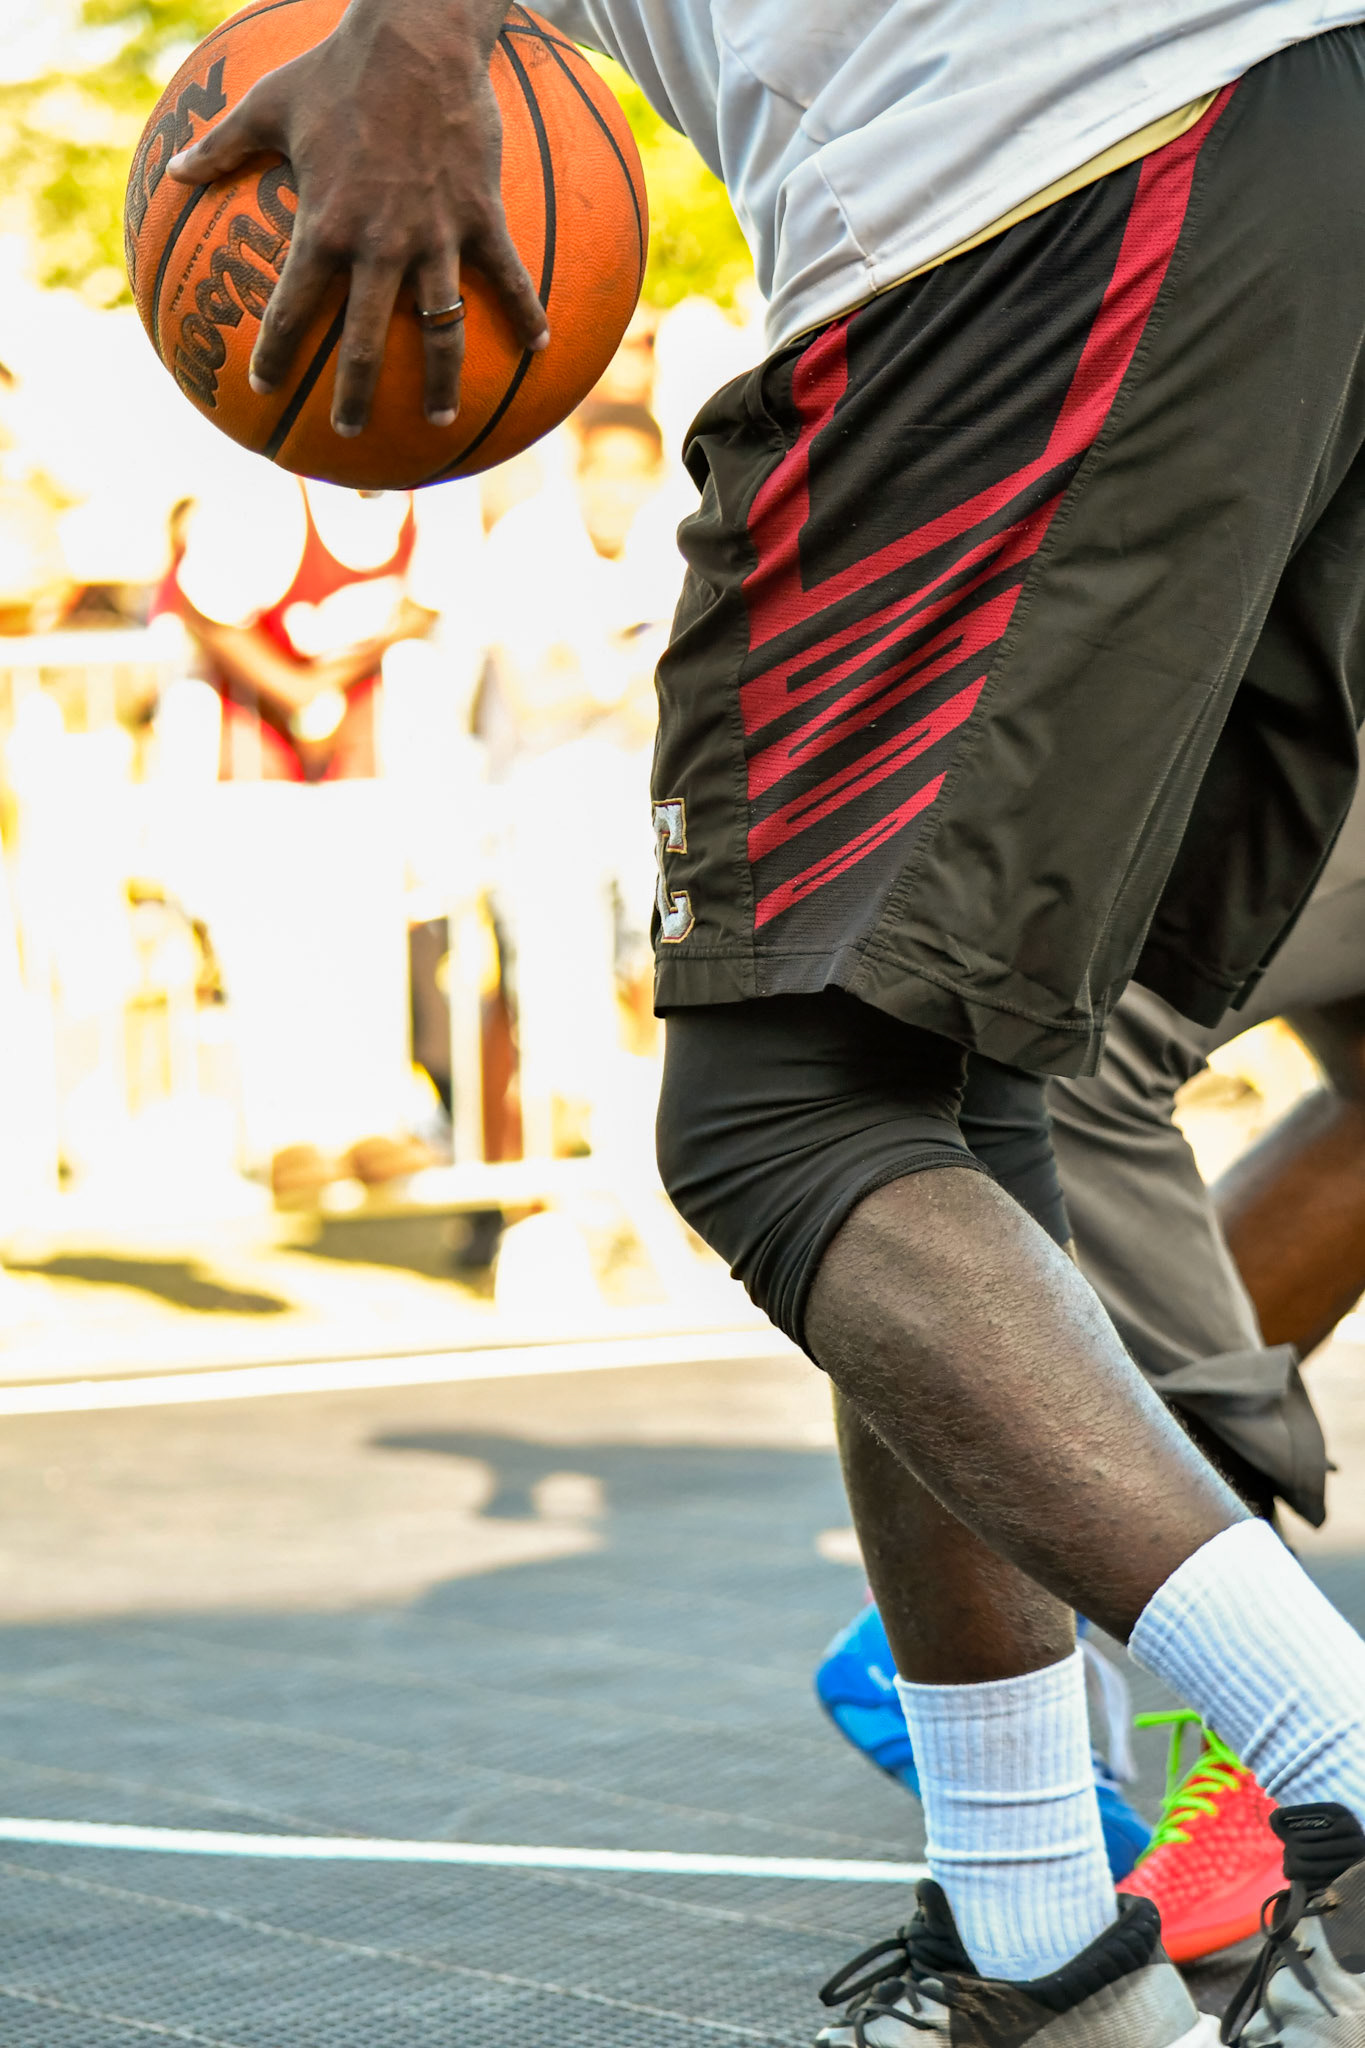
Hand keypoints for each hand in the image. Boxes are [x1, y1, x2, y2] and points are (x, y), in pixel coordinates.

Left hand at [167, 0, 549, 434]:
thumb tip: (175, 171)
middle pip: (363, 343)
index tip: (262, 387)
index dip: (272, 353)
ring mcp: (434, 236)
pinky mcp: (480, 217)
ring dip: (442, 380)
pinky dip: (526, 313)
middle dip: (353, 395)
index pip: (290, 308)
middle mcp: (378, 245)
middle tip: (347, 432)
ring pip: (439, 329)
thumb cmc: (338, 68)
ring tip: (442, 416)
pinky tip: (539, 347)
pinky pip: (508, 278)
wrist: (417, 39)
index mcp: (324, 227)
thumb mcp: (268, 102)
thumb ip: (220, 146)